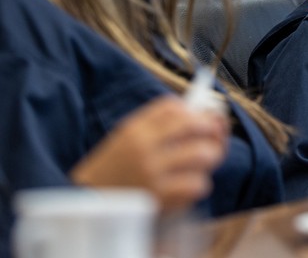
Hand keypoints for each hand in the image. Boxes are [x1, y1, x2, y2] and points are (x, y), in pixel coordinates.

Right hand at [70, 95, 228, 212]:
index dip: (197, 110)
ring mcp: (153, 173)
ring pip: (204, 154)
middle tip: (212, 138)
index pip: (174, 107)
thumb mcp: (126, 139)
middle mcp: (144, 147)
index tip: (205, 118)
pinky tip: (188, 184)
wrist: (88, 206)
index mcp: (135, 129)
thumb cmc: (113, 170)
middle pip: (196, 125)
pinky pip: (198, 184)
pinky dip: (199, 183)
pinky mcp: (161, 198)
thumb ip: (158, 124)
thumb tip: (199, 113)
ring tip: (202, 163)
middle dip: (212, 130)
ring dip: (210, 158)